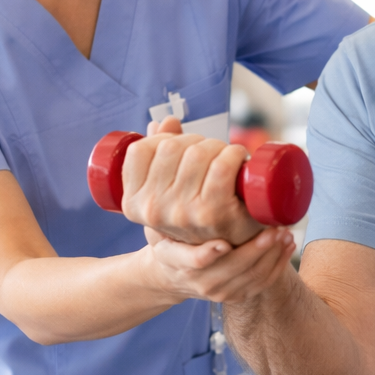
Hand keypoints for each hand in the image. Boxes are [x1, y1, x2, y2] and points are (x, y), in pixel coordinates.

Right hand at [120, 117, 262, 245]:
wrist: (228, 252)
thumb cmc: (195, 215)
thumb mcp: (165, 193)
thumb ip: (157, 156)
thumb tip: (163, 122)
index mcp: (133, 204)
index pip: (140, 150)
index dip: (165, 139)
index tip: (183, 147)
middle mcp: (153, 210)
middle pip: (171, 147)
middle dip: (196, 141)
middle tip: (212, 153)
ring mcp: (182, 213)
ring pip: (198, 152)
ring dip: (219, 146)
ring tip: (227, 157)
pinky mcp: (213, 212)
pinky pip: (221, 165)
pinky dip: (235, 155)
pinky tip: (241, 159)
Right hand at [146, 225, 295, 304]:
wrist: (173, 276)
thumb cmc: (171, 241)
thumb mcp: (162, 226)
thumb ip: (177, 211)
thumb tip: (193, 177)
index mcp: (177, 260)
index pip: (194, 261)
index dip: (208, 254)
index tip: (223, 243)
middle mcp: (199, 281)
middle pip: (233, 267)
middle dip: (257, 248)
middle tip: (273, 228)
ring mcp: (218, 291)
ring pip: (252, 276)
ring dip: (273, 254)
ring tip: (285, 233)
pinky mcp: (236, 296)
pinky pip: (262, 284)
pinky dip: (278, 265)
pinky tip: (287, 246)